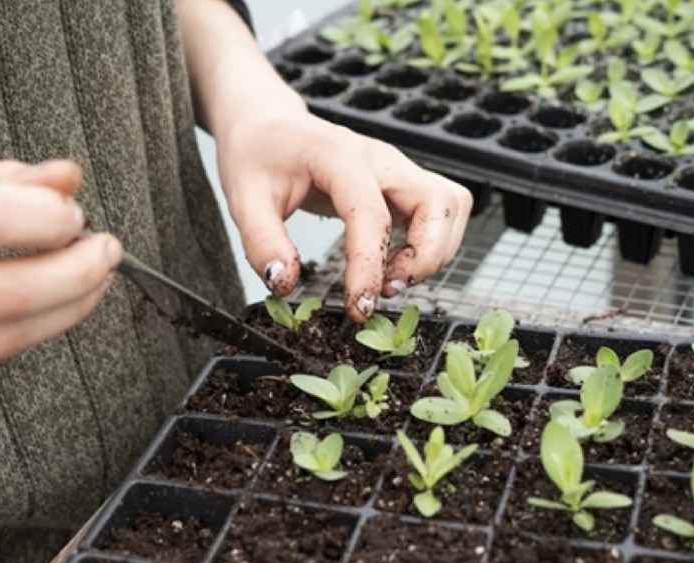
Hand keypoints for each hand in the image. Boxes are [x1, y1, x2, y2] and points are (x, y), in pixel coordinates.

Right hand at [0, 160, 120, 398]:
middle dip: (75, 275)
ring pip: (1, 340)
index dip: (46, 219)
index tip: (76, 215)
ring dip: (65, 310)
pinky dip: (25, 335)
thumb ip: (1, 177)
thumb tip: (68, 179)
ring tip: (88, 282)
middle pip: (2, 294)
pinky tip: (40, 310)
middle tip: (105, 255)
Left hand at [217, 109, 471, 323]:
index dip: (370, 265)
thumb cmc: (256, 156)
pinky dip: (430, 245)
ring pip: (450, 207)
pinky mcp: (401, 184)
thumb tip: (285, 283)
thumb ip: (262, 243)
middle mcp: (380, 158)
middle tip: (386, 289)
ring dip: (434, 252)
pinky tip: (391, 265)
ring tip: (390, 279)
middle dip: (425, 257)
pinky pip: (440, 213)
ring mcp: (396, 169)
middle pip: (440, 202)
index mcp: (338, 155)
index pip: (371, 213)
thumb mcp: (243, 198)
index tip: (358, 305)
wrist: (266, 125)